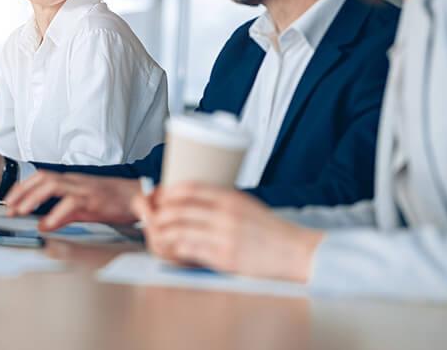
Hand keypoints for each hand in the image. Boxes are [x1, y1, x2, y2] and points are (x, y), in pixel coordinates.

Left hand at [4, 172, 139, 230]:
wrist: (139, 196)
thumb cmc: (114, 201)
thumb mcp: (85, 207)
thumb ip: (64, 213)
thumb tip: (44, 224)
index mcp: (72, 181)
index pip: (42, 177)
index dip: (23, 187)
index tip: (10, 201)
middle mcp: (76, 181)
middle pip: (43, 177)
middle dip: (22, 191)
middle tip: (9, 208)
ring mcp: (85, 188)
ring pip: (53, 185)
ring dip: (34, 197)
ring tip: (22, 212)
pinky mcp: (95, 199)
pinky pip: (72, 203)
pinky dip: (56, 214)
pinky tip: (47, 224)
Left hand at [132, 183, 323, 282]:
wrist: (296, 252)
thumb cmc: (270, 230)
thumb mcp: (246, 205)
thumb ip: (220, 200)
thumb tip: (190, 199)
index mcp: (230, 197)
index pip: (189, 188)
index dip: (167, 192)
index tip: (157, 196)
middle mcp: (225, 214)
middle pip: (178, 208)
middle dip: (157, 212)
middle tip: (150, 217)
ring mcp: (224, 236)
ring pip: (179, 230)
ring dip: (162, 232)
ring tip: (156, 234)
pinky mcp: (225, 258)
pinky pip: (190, 250)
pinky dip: (175, 249)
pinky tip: (170, 249)